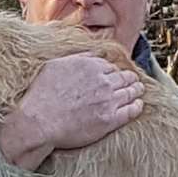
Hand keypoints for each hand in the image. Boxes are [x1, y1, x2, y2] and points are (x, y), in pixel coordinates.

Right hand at [0, 54, 143, 170]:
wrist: (39, 121)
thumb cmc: (41, 95)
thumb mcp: (55, 65)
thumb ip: (77, 58)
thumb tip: (91, 55)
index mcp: (90, 65)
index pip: (111, 66)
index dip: (114, 71)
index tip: (116, 74)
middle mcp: (102, 81)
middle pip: (124, 77)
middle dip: (129, 78)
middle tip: (133, 81)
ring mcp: (108, 100)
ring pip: (131, 92)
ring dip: (136, 90)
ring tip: (138, 91)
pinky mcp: (110, 119)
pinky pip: (131, 110)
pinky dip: (137, 106)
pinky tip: (138, 105)